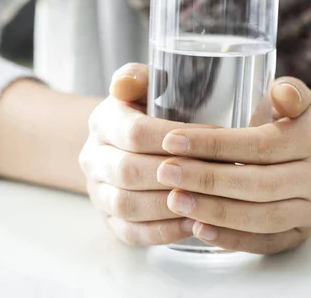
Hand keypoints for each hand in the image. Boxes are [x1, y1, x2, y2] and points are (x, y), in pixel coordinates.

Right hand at [79, 63, 214, 245]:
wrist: (128, 142)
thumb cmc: (151, 110)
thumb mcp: (147, 85)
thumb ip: (140, 77)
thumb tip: (123, 84)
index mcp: (103, 120)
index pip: (135, 132)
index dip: (177, 137)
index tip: (218, 137)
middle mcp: (93, 157)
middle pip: (129, 171)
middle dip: (176, 174)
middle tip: (218, 174)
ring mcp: (98, 191)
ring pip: (127, 205)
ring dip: (168, 206)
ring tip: (208, 202)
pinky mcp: (109, 219)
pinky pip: (130, 233)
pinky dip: (162, 232)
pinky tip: (192, 224)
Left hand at [157, 78, 310, 254]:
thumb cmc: (289, 122)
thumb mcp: (293, 96)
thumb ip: (286, 89)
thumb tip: (280, 92)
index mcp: (310, 139)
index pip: (259, 144)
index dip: (214, 144)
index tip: (171, 140)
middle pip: (258, 183)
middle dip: (207, 179)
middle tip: (165, 173)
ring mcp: (309, 210)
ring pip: (261, 217)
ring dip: (215, 211)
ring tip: (174, 201)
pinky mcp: (298, 234)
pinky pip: (265, 243)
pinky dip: (231, 238)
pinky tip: (199, 228)